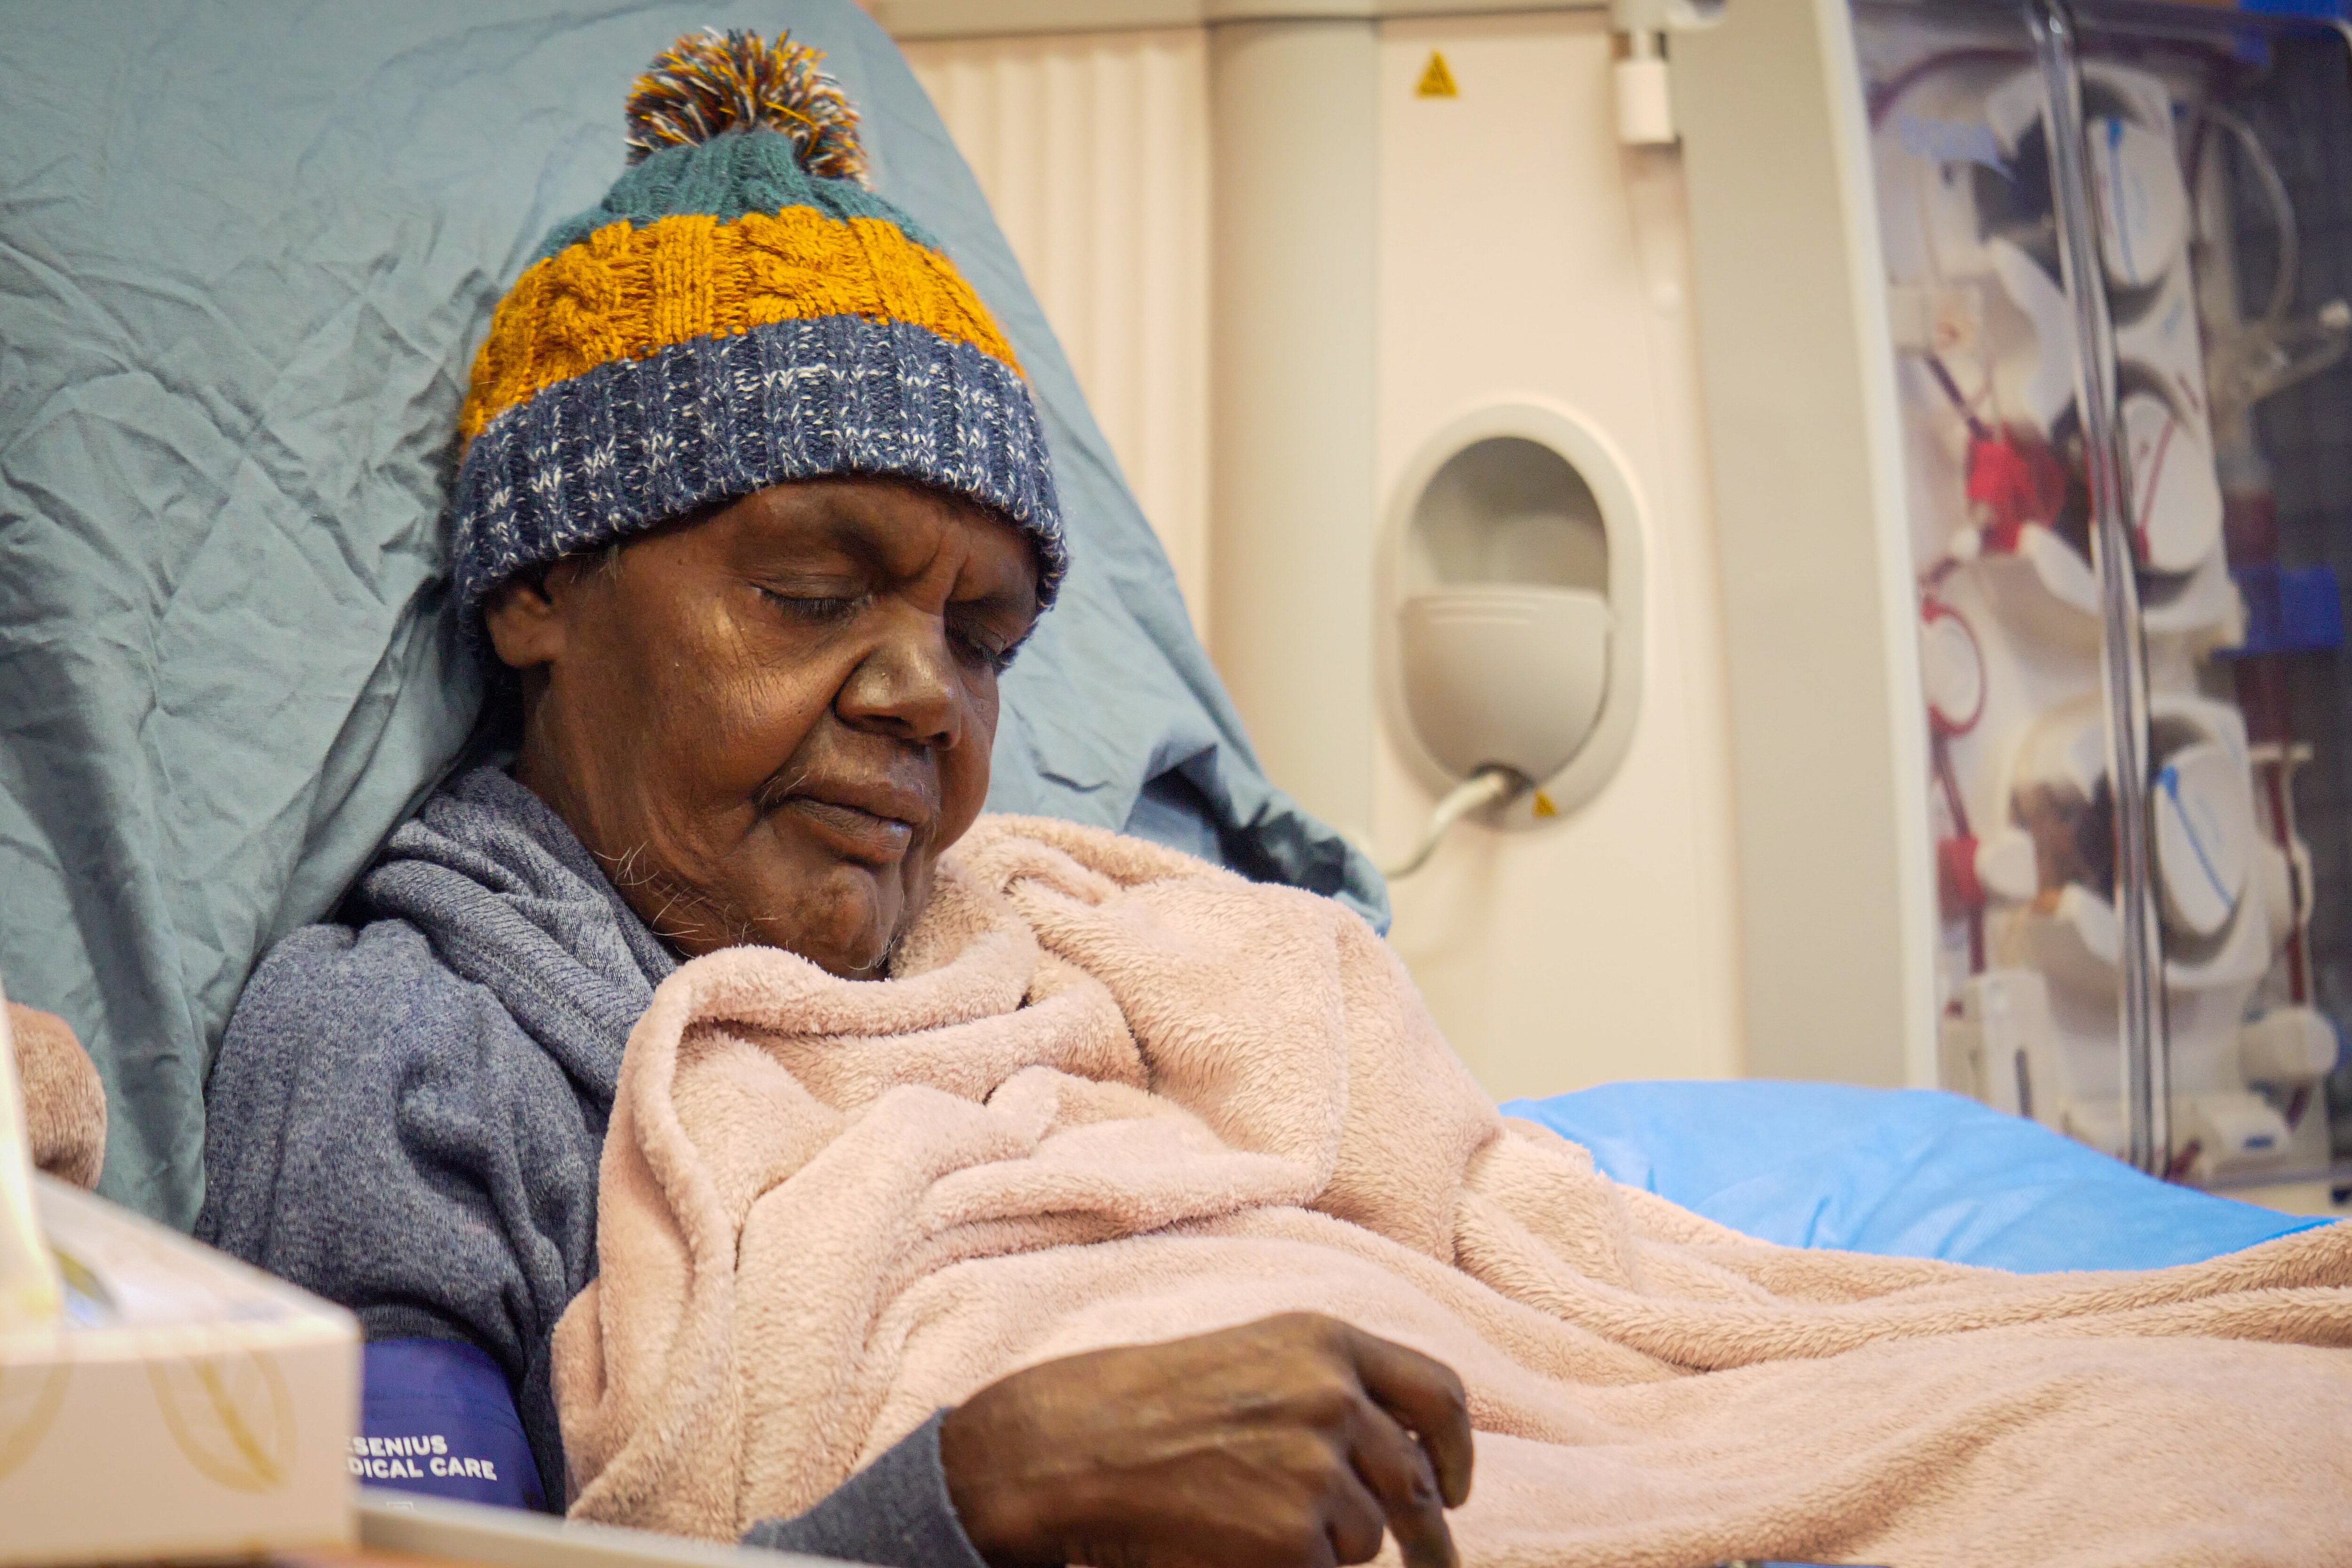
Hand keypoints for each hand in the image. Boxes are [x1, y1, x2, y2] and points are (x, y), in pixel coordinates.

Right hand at [938, 1312, 1473, 1567]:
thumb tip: (1417, 1458)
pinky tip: (1236, 1546)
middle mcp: (1335, 1398)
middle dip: (1429, 1534)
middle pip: (1417, 1483)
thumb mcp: (1259, 1358)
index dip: (1456, 1451)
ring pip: (1365, 1537)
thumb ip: (1338, 1387)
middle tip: (1430, 1561)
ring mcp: (1317, 1469)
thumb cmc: (1158, 1404)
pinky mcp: (1294, 1540)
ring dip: (1327, 1544)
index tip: (1453, 1490)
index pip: (1439, 1395)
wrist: (1075, 1447)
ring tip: (1251, 1519)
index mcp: (1328, 1343)